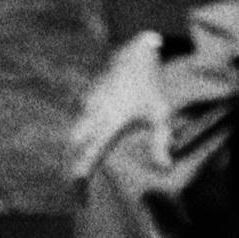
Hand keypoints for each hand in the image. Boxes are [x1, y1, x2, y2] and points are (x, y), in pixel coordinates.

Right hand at [68, 32, 170, 181]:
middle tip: (73, 183)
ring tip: (78, 162)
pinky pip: (84, 116)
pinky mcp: (89, 95)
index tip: (76, 182)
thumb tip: (165, 167)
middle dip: (74, 158)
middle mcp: (95, 112)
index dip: (84, 167)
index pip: (94, 149)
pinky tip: (85, 138)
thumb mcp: (161, 115)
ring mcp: (89, 102)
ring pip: (79, 128)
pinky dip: (85, 128)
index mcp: (111, 121)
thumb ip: (160, 142)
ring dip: (78, 143)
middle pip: (77, 141)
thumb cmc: (151, 87)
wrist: (137, 54)